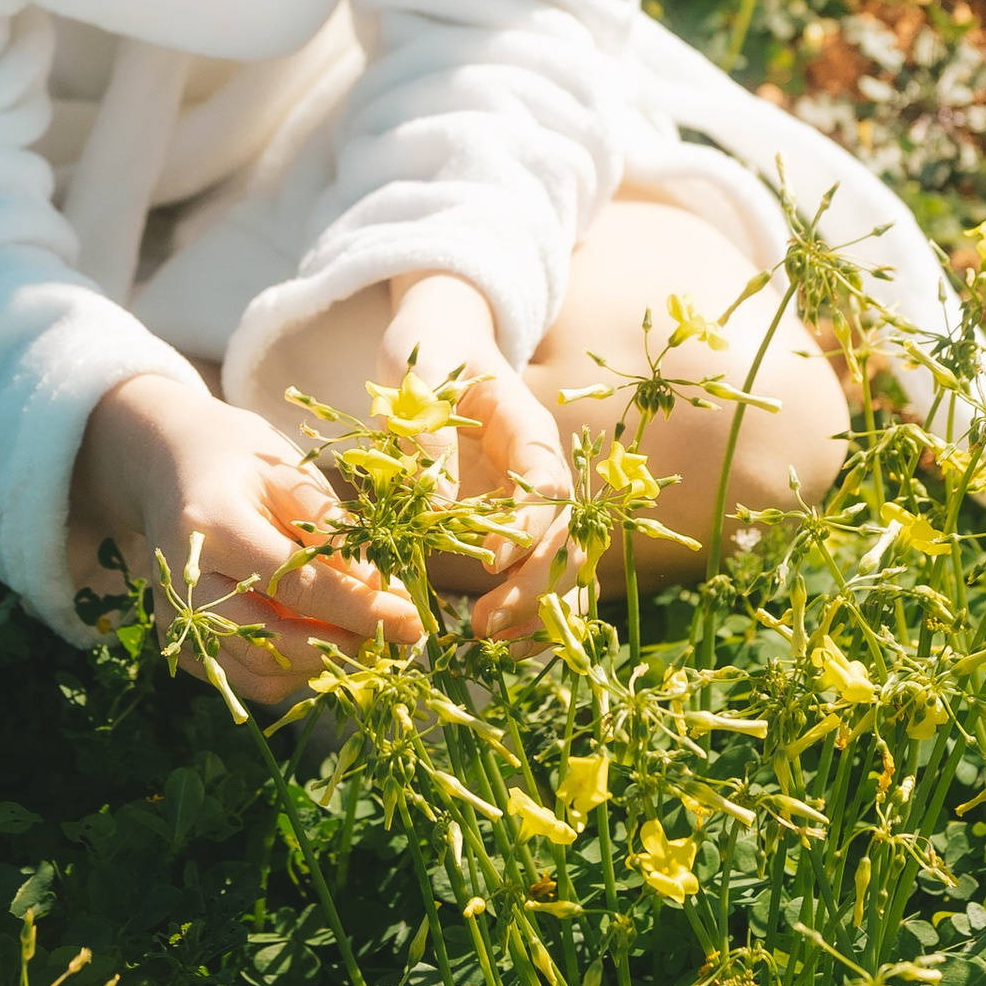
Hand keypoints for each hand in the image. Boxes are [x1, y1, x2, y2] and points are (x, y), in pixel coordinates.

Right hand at [75, 370, 425, 707]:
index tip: (413, 617)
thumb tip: (382, 590)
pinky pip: (248, 678)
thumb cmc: (238, 459)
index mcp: (212, 526)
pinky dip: (294, 670)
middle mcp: (184, 582)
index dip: (361, 609)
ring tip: (364, 634)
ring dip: (322, 665)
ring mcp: (178, 620)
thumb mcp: (288, 473)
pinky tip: (322, 637)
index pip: (297, 588)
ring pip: (261, 674)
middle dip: (344, 646)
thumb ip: (332, 530)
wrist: (168, 465)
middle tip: (396, 633)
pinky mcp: (182, 645)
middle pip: (272, 643)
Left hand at [379, 273, 576, 647]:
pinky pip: (540, 575)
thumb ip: (428, 440)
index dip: (526, 528)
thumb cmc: (430, 353)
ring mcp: (534, 501)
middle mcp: (543, 469)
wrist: (441, 341)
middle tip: (483, 625)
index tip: (487, 565)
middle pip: (565, 536)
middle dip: (534, 586)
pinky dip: (531, 612)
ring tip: (493, 644)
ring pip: (565, 565)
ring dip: (539, 610)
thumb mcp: (419, 381)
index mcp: (528, 427)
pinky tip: (505, 644)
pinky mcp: (517, 524)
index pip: (548, 484)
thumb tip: (439, 508)